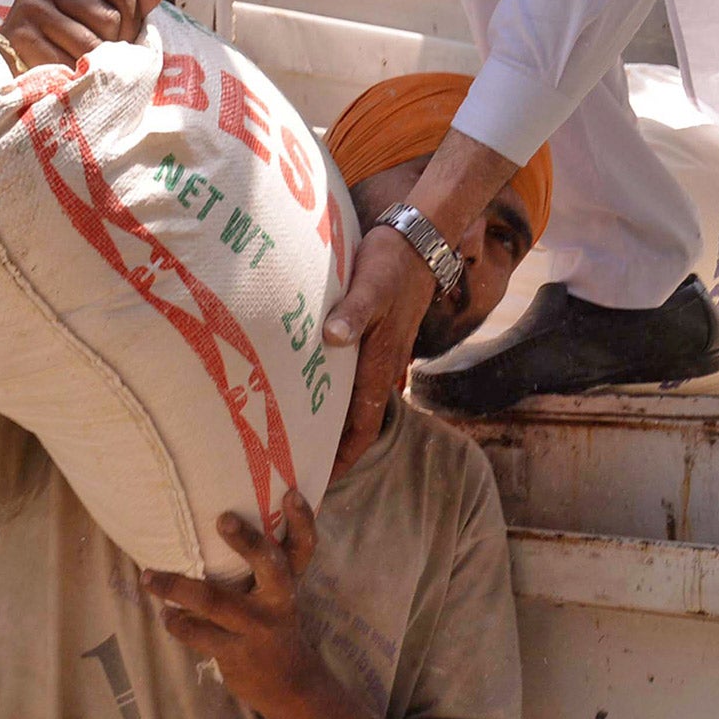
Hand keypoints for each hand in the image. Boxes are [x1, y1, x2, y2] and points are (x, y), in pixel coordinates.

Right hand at [0, 0, 162, 69]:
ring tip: (91, 75)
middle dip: (115, 48)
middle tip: (107, 65)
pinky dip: (75, 79)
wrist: (4, 68)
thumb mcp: (91, 18)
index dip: (134, 17)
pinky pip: (65, 63)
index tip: (125, 41)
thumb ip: (126, 4)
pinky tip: (72, 82)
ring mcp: (27, 8)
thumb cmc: (57, 42)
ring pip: (91, 44)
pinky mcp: (16, 37)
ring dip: (97, 68)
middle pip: (108, 18)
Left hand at [141, 490, 325, 718]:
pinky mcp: (236, 654)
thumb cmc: (272, 618)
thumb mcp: (278, 589)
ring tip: (149, 577)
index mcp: (291, 579)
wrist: (288, 684)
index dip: (302, 520)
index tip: (291, 493)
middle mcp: (279, 600)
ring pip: (216, 602)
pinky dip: (179, 624)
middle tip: (224, 518)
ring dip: (178, 588)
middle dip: (248, 542)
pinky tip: (165, 614)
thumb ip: (264, 558)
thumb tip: (218, 506)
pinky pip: (200, 635)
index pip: (304, 546)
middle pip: (270, 567)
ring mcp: (257, 628)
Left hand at [322, 227, 435, 477]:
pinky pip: (356, 377)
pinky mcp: (377, 335)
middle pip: (358, 421)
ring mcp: (381, 350)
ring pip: (357, 400)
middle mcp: (382, 363)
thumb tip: (333, 337)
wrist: (419, 238)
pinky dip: (338, 392)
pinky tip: (315, 389)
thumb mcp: (370, 286)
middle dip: (334, 448)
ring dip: (335, 422)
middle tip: (299, 467)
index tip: (320, 481)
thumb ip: (352, 312)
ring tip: (302, 437)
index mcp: (379, 361)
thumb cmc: (391, 263)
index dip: (343, 456)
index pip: (362, 425)